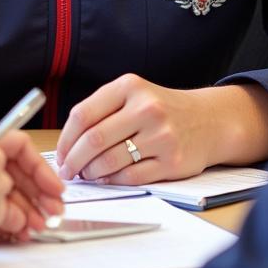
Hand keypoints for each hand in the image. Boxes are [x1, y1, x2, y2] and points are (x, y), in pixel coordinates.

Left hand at [0, 131, 64, 238]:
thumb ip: (11, 183)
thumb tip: (18, 190)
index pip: (21, 145)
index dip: (42, 169)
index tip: (55, 189)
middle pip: (13, 168)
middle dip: (36, 193)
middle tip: (53, 210)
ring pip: (2, 187)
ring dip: (25, 207)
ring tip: (38, 225)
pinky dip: (6, 215)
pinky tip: (19, 229)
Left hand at [54, 75, 267, 184]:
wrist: (208, 120)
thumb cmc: (161, 108)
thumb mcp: (133, 95)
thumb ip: (102, 111)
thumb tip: (68, 145)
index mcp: (130, 86)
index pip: (84, 114)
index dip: (66, 139)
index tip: (60, 154)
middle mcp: (146, 108)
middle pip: (94, 140)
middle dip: (74, 161)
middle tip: (67, 171)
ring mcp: (161, 135)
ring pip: (110, 162)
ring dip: (92, 173)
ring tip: (88, 175)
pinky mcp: (172, 161)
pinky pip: (130, 177)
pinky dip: (113, 181)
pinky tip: (109, 179)